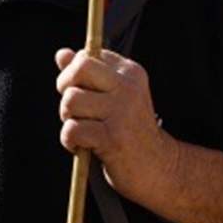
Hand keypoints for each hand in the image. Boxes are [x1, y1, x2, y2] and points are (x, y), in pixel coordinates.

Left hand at [56, 46, 179, 203]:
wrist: (160, 169)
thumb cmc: (129, 130)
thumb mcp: (112, 96)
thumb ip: (87, 73)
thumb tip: (62, 53)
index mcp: (130, 73)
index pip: (86, 56)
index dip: (73, 74)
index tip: (82, 91)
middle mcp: (129, 88)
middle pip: (78, 70)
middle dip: (66, 89)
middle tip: (76, 109)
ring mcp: (122, 113)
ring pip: (71, 101)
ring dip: (68, 118)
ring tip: (85, 129)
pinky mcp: (113, 139)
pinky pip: (72, 129)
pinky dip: (70, 140)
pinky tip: (83, 146)